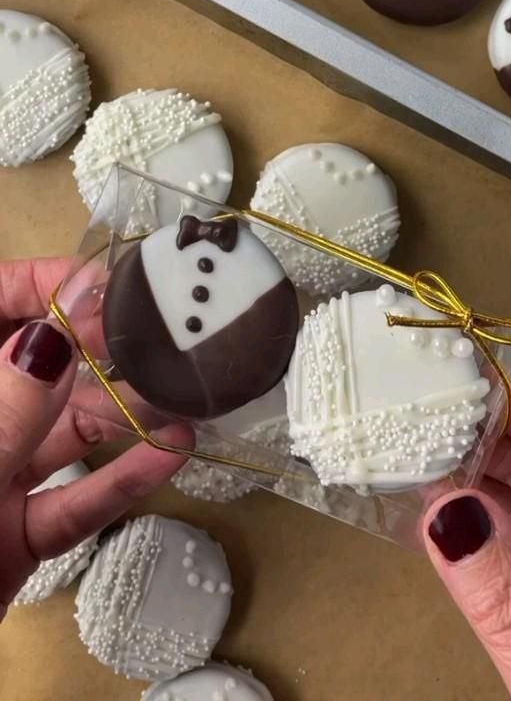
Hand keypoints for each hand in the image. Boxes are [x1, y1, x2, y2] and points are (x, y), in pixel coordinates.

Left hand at [0, 258, 193, 616]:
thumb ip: (10, 410)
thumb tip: (59, 334)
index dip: (44, 287)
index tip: (104, 284)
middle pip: (37, 367)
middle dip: (98, 349)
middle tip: (158, 336)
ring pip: (62, 433)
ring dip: (123, 414)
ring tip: (184, 393)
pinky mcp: (15, 535)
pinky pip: (72, 498)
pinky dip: (119, 479)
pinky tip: (171, 453)